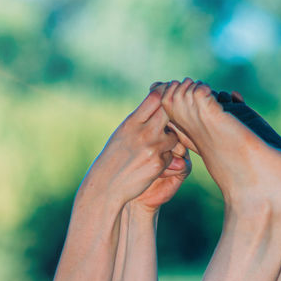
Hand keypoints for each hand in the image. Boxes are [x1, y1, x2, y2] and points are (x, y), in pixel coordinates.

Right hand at [80, 86, 181, 207]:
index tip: (167, 99)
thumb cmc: (113, 158)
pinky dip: (164, 160)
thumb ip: (139, 119)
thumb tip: (159, 101)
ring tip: (153, 149)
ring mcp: (152, 148)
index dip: (165, 94)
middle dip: (172, 116)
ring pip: (174, 137)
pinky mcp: (158, 164)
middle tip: (169, 124)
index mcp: (131, 122)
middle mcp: (143, 132)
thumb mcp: (122, 133)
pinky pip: (170, 156)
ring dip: (169, 142)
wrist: (106, 186)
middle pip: (169, 113)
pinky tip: (149, 165)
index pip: (156, 97)